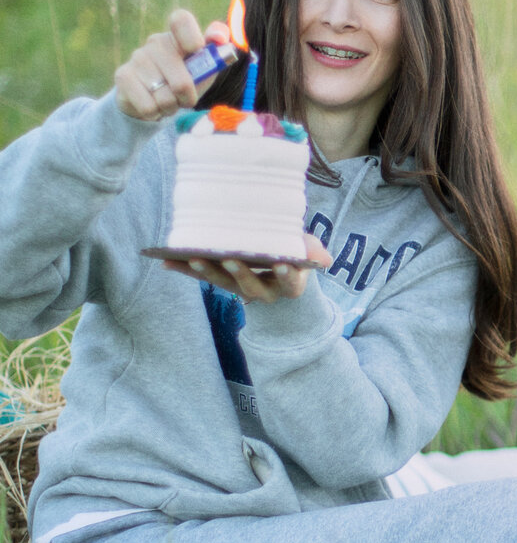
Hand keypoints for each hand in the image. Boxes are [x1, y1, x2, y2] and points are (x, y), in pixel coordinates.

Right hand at [114, 8, 231, 120]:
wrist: (152, 100)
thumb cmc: (185, 80)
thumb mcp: (205, 68)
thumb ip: (217, 51)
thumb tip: (219, 37)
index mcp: (178, 36)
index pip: (181, 20)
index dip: (192, 36)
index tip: (197, 51)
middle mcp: (156, 42)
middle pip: (181, 81)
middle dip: (187, 97)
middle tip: (184, 98)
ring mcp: (137, 57)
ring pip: (164, 97)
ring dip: (170, 106)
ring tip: (167, 100)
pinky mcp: (123, 75)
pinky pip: (147, 106)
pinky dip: (154, 112)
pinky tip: (152, 105)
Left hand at [163, 233, 333, 303]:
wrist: (276, 271)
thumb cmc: (292, 255)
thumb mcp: (305, 252)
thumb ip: (312, 250)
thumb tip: (322, 259)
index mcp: (288, 284)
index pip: (289, 283)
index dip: (286, 276)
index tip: (283, 266)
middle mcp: (263, 291)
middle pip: (250, 287)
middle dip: (240, 273)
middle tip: (230, 259)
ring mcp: (238, 288)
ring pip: (223, 283)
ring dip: (207, 271)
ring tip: (194, 257)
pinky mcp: (219, 280)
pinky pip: (200, 277)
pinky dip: (183, 270)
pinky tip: (166, 261)